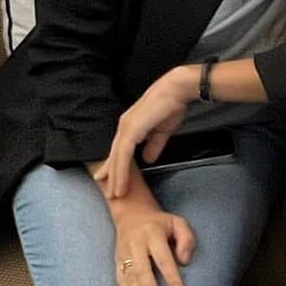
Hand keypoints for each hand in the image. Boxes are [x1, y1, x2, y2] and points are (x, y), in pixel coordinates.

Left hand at [95, 67, 191, 198]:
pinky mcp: (131, 131)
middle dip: (111, 176)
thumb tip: (147, 159)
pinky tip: (122, 182)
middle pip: (115, 156)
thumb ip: (154, 146)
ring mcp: (126, 128)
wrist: (176, 91)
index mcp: (130, 125)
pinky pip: (124, 155)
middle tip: (110, 194)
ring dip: (116, 177)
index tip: (110, 180)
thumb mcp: (161, 131)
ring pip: (117, 158)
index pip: (119, 150)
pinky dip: (122, 170)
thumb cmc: (171, 106)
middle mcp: (124, 127)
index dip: (114, 166)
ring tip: (116, 194)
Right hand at [113, 203, 194, 285]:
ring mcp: (124, 252)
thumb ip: (186, 240)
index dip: (171, 276)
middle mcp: (136, 243)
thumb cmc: (161, 223)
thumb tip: (184, 262)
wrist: (132, 214)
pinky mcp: (117, 259)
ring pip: (130, 277)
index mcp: (153, 233)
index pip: (163, 258)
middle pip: (142, 270)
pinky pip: (120, 279)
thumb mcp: (178, 223)